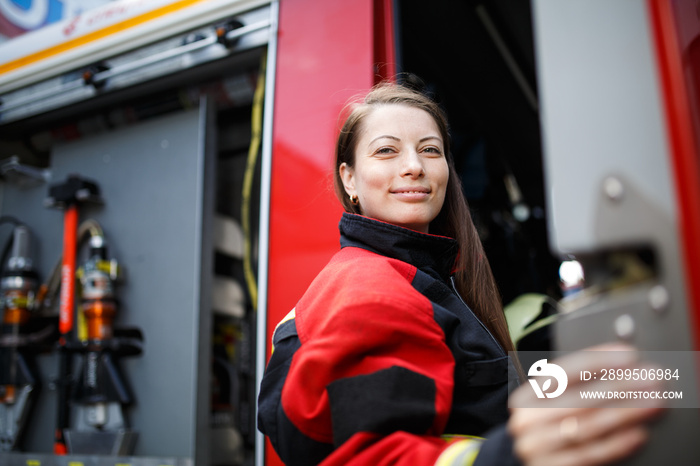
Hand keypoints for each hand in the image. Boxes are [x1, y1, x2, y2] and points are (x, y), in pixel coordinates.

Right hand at [508, 344, 665, 465]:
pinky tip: (638, 433)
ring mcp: (538, 447)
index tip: (629, 355)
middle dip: (620, 386)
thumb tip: (622, 365)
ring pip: (587, 426)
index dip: (598, 360)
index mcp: (526, 396)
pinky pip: (591, 455)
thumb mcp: (551, 402)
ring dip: (625, 413)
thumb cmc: (546, 427)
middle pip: (579, 398)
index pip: (564, 371)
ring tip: (652, 403)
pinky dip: (617, 443)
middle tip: (650, 379)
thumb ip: (577, 385)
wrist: (521, 463)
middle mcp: (527, 420)